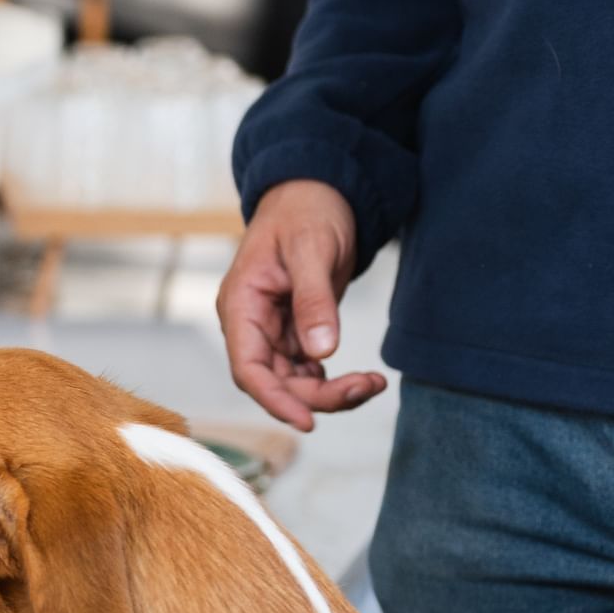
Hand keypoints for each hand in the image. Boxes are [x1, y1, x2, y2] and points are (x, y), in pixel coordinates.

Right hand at [216, 178, 385, 431]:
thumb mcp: (311, 251)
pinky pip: (307, 368)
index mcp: (241, 304)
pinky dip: (333, 379)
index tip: (308, 421)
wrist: (316, 192)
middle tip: (365, 387)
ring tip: (372, 381)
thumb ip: (314, 302)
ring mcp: (272, 328)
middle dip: (317, 395)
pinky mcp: (294, 329)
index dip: (274, 399)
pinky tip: (361, 374)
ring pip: (292, 381)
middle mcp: (251, 323)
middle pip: (273, 381)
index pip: (247, 367)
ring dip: (329, 391)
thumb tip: (322, 351)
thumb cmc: (305, 212)